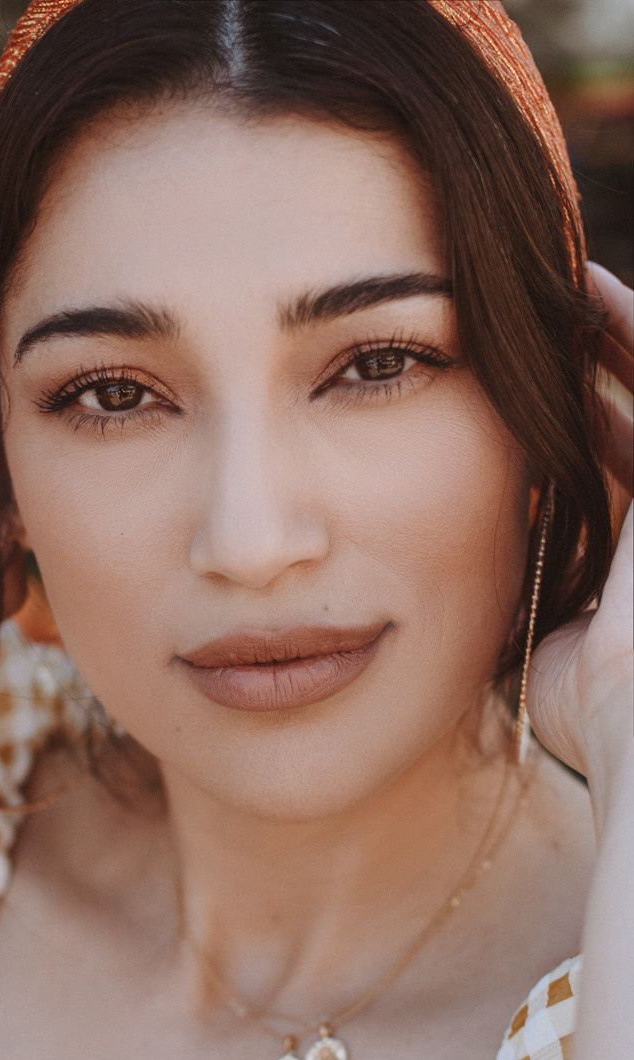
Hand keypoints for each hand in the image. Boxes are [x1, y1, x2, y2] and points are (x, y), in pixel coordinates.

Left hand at [527, 264, 632, 818]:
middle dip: (592, 363)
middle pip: (625, 415)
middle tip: (544, 313)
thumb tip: (495, 599)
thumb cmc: (604, 716)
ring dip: (609, 335)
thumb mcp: (556, 654)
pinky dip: (625, 333)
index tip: (521, 388)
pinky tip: (588, 291)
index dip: (577, 419)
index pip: (606, 466)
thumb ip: (533, 615)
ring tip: (564, 285)